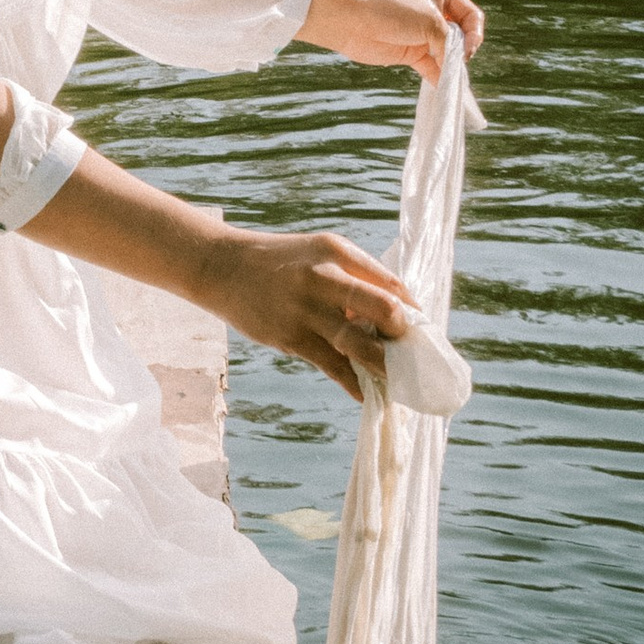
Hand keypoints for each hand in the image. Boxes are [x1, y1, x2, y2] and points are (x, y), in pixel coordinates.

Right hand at [206, 224, 414, 400]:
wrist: (223, 267)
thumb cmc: (281, 262)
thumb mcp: (319, 252)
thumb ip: (355, 276)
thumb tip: (392, 313)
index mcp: (337, 251)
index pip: (390, 283)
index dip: (412, 310)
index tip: (420, 329)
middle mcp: (323, 277)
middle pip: (382, 308)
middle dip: (403, 334)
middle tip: (410, 351)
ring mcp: (304, 309)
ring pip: (358, 344)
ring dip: (382, 365)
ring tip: (396, 378)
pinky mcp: (289, 337)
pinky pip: (331, 366)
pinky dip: (352, 383)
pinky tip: (364, 392)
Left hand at [302, 0, 484, 81]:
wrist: (351, 22)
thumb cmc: (391, 12)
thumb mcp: (430, 22)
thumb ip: (449, 43)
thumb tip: (456, 66)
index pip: (471, 15)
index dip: (474, 33)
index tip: (467, 48)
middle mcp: (434, 13)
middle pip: (461, 36)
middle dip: (462, 51)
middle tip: (458, 62)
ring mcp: (423, 34)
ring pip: (447, 53)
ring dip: (451, 66)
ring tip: (452, 77)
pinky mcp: (411, 52)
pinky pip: (432, 67)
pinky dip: (438, 77)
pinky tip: (443, 87)